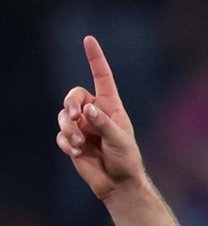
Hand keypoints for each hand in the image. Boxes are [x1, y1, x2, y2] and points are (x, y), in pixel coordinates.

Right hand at [55, 36, 143, 198]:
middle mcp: (95, 113)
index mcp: (111, 107)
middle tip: (75, 117)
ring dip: (68, 128)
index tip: (88, 40)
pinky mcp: (72, 140)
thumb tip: (87, 110)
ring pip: (63, 115)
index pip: (102, 78)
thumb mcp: (120, 141)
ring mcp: (83, 126)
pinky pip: (61, 135)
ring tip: (78, 143)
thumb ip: (104, 124)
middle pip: (74, 95)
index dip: (95, 59)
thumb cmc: (126, 160)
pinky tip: (75, 152)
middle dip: (70, 104)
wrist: (118, 183)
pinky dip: (65, 142)